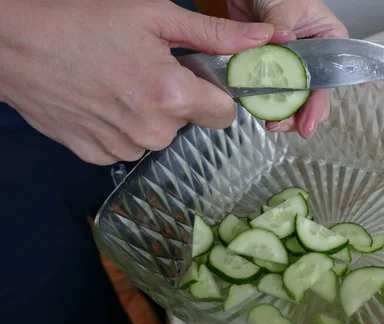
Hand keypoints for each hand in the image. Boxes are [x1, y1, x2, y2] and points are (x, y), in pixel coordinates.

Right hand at [0, 0, 273, 164]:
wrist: (13, 40)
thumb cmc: (82, 19)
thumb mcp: (154, 16)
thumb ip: (215, 35)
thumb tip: (264, 40)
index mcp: (171, 98)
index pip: (226, 115)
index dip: (215, 93)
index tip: (197, 75)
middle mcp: (151, 132)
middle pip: (190, 123)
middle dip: (179, 100)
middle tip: (148, 68)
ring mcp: (122, 148)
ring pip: (159, 135)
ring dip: (149, 113)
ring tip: (119, 80)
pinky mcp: (96, 155)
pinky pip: (128, 144)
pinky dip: (123, 125)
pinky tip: (101, 98)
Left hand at [228, 0, 348, 138]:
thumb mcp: (286, 4)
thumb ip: (282, 24)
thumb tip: (284, 40)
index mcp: (328, 43)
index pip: (326, 81)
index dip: (317, 105)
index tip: (307, 124)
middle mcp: (311, 59)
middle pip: (310, 97)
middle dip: (297, 116)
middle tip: (280, 126)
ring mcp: (289, 66)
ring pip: (290, 99)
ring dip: (280, 113)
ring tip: (270, 123)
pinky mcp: (267, 69)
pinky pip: (267, 92)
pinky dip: (262, 102)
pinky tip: (256, 109)